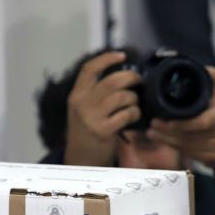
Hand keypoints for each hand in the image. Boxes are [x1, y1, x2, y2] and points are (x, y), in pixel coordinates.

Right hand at [63, 51, 141, 166]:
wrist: (80, 159)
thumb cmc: (86, 130)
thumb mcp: (83, 108)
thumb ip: (95, 93)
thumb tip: (122, 75)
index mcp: (76, 94)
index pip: (89, 69)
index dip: (107, 59)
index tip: (122, 55)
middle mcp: (82, 103)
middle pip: (112, 80)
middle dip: (130, 77)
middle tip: (139, 81)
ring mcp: (92, 117)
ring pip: (121, 96)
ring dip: (134, 98)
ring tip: (134, 103)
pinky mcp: (103, 130)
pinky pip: (126, 114)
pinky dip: (135, 113)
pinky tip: (134, 116)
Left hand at [146, 67, 214, 173]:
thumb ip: (212, 79)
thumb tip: (201, 66)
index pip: (203, 121)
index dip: (184, 124)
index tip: (167, 121)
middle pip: (192, 135)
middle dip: (169, 132)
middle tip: (153, 125)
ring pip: (189, 146)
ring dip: (168, 140)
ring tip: (152, 133)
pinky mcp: (214, 159)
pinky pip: (191, 154)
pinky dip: (175, 147)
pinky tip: (163, 141)